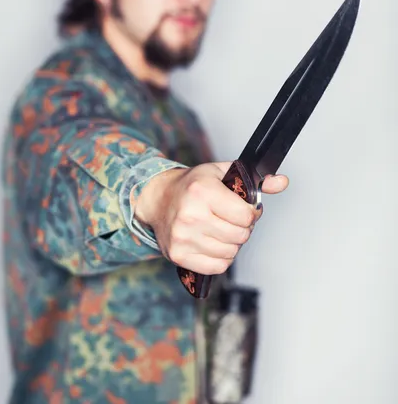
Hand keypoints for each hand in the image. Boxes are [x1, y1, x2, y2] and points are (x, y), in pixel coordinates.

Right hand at [135, 162, 287, 274]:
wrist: (158, 199)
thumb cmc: (192, 186)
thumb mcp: (222, 173)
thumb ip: (255, 180)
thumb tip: (282, 182)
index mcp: (202, 191)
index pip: (246, 215)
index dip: (252, 213)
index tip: (246, 209)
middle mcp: (191, 215)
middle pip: (240, 236)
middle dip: (243, 228)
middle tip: (232, 219)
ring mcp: (183, 237)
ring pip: (230, 253)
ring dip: (232, 244)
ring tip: (221, 229)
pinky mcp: (179, 255)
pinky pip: (217, 267)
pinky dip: (221, 258)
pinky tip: (214, 243)